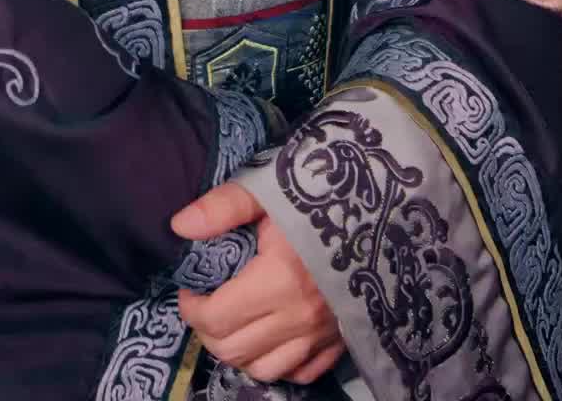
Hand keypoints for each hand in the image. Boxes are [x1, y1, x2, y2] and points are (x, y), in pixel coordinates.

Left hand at [171, 181, 343, 385]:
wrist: (382, 203)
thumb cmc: (321, 192)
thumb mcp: (269, 187)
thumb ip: (223, 207)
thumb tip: (179, 227)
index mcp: (279, 279)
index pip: (216, 318)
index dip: (191, 307)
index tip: (189, 289)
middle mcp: (300, 317)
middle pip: (234, 350)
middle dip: (208, 331)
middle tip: (205, 305)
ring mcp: (322, 335)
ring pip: (264, 369)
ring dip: (239, 352)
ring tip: (232, 323)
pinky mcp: (340, 341)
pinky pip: (300, 373)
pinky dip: (277, 363)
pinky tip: (270, 338)